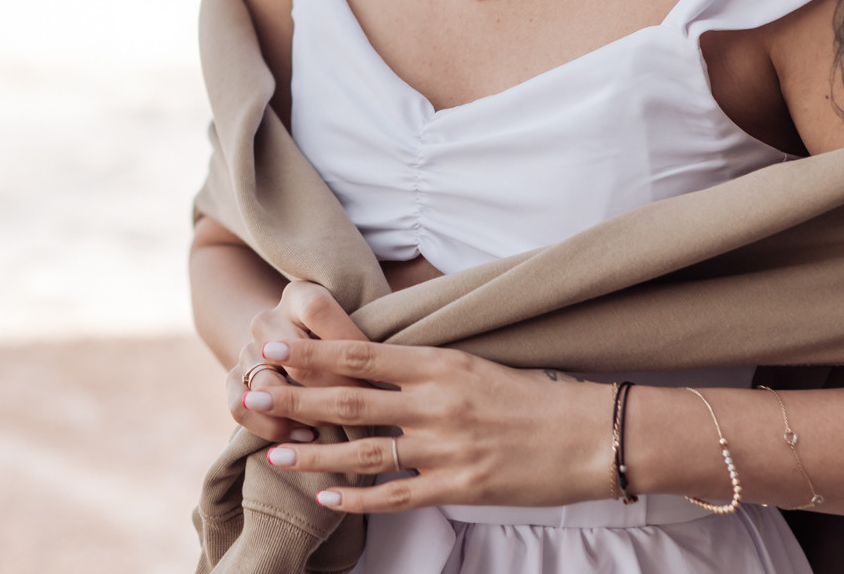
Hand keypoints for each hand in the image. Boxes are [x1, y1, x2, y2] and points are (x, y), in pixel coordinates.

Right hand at [227, 281, 370, 443]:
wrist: (294, 343)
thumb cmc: (345, 339)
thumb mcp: (357, 326)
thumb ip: (369, 341)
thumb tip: (394, 373)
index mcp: (300, 295)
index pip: (317, 311)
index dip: (348, 342)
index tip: (379, 374)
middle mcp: (269, 319)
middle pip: (294, 356)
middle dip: (333, 389)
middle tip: (364, 410)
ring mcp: (246, 350)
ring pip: (266, 385)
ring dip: (304, 412)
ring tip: (333, 426)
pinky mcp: (234, 381)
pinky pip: (240, 408)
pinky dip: (271, 427)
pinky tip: (303, 437)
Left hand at [248, 338, 615, 512]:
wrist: (591, 434)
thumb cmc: (534, 396)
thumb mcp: (476, 364)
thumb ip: (426, 365)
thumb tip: (375, 361)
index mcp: (439, 362)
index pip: (360, 354)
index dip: (312, 353)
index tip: (272, 346)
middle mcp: (436, 401)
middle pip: (350, 400)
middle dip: (296, 398)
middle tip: (253, 394)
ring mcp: (447, 446)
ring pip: (364, 451)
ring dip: (315, 454)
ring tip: (274, 453)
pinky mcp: (461, 485)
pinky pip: (399, 494)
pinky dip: (360, 498)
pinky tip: (329, 497)